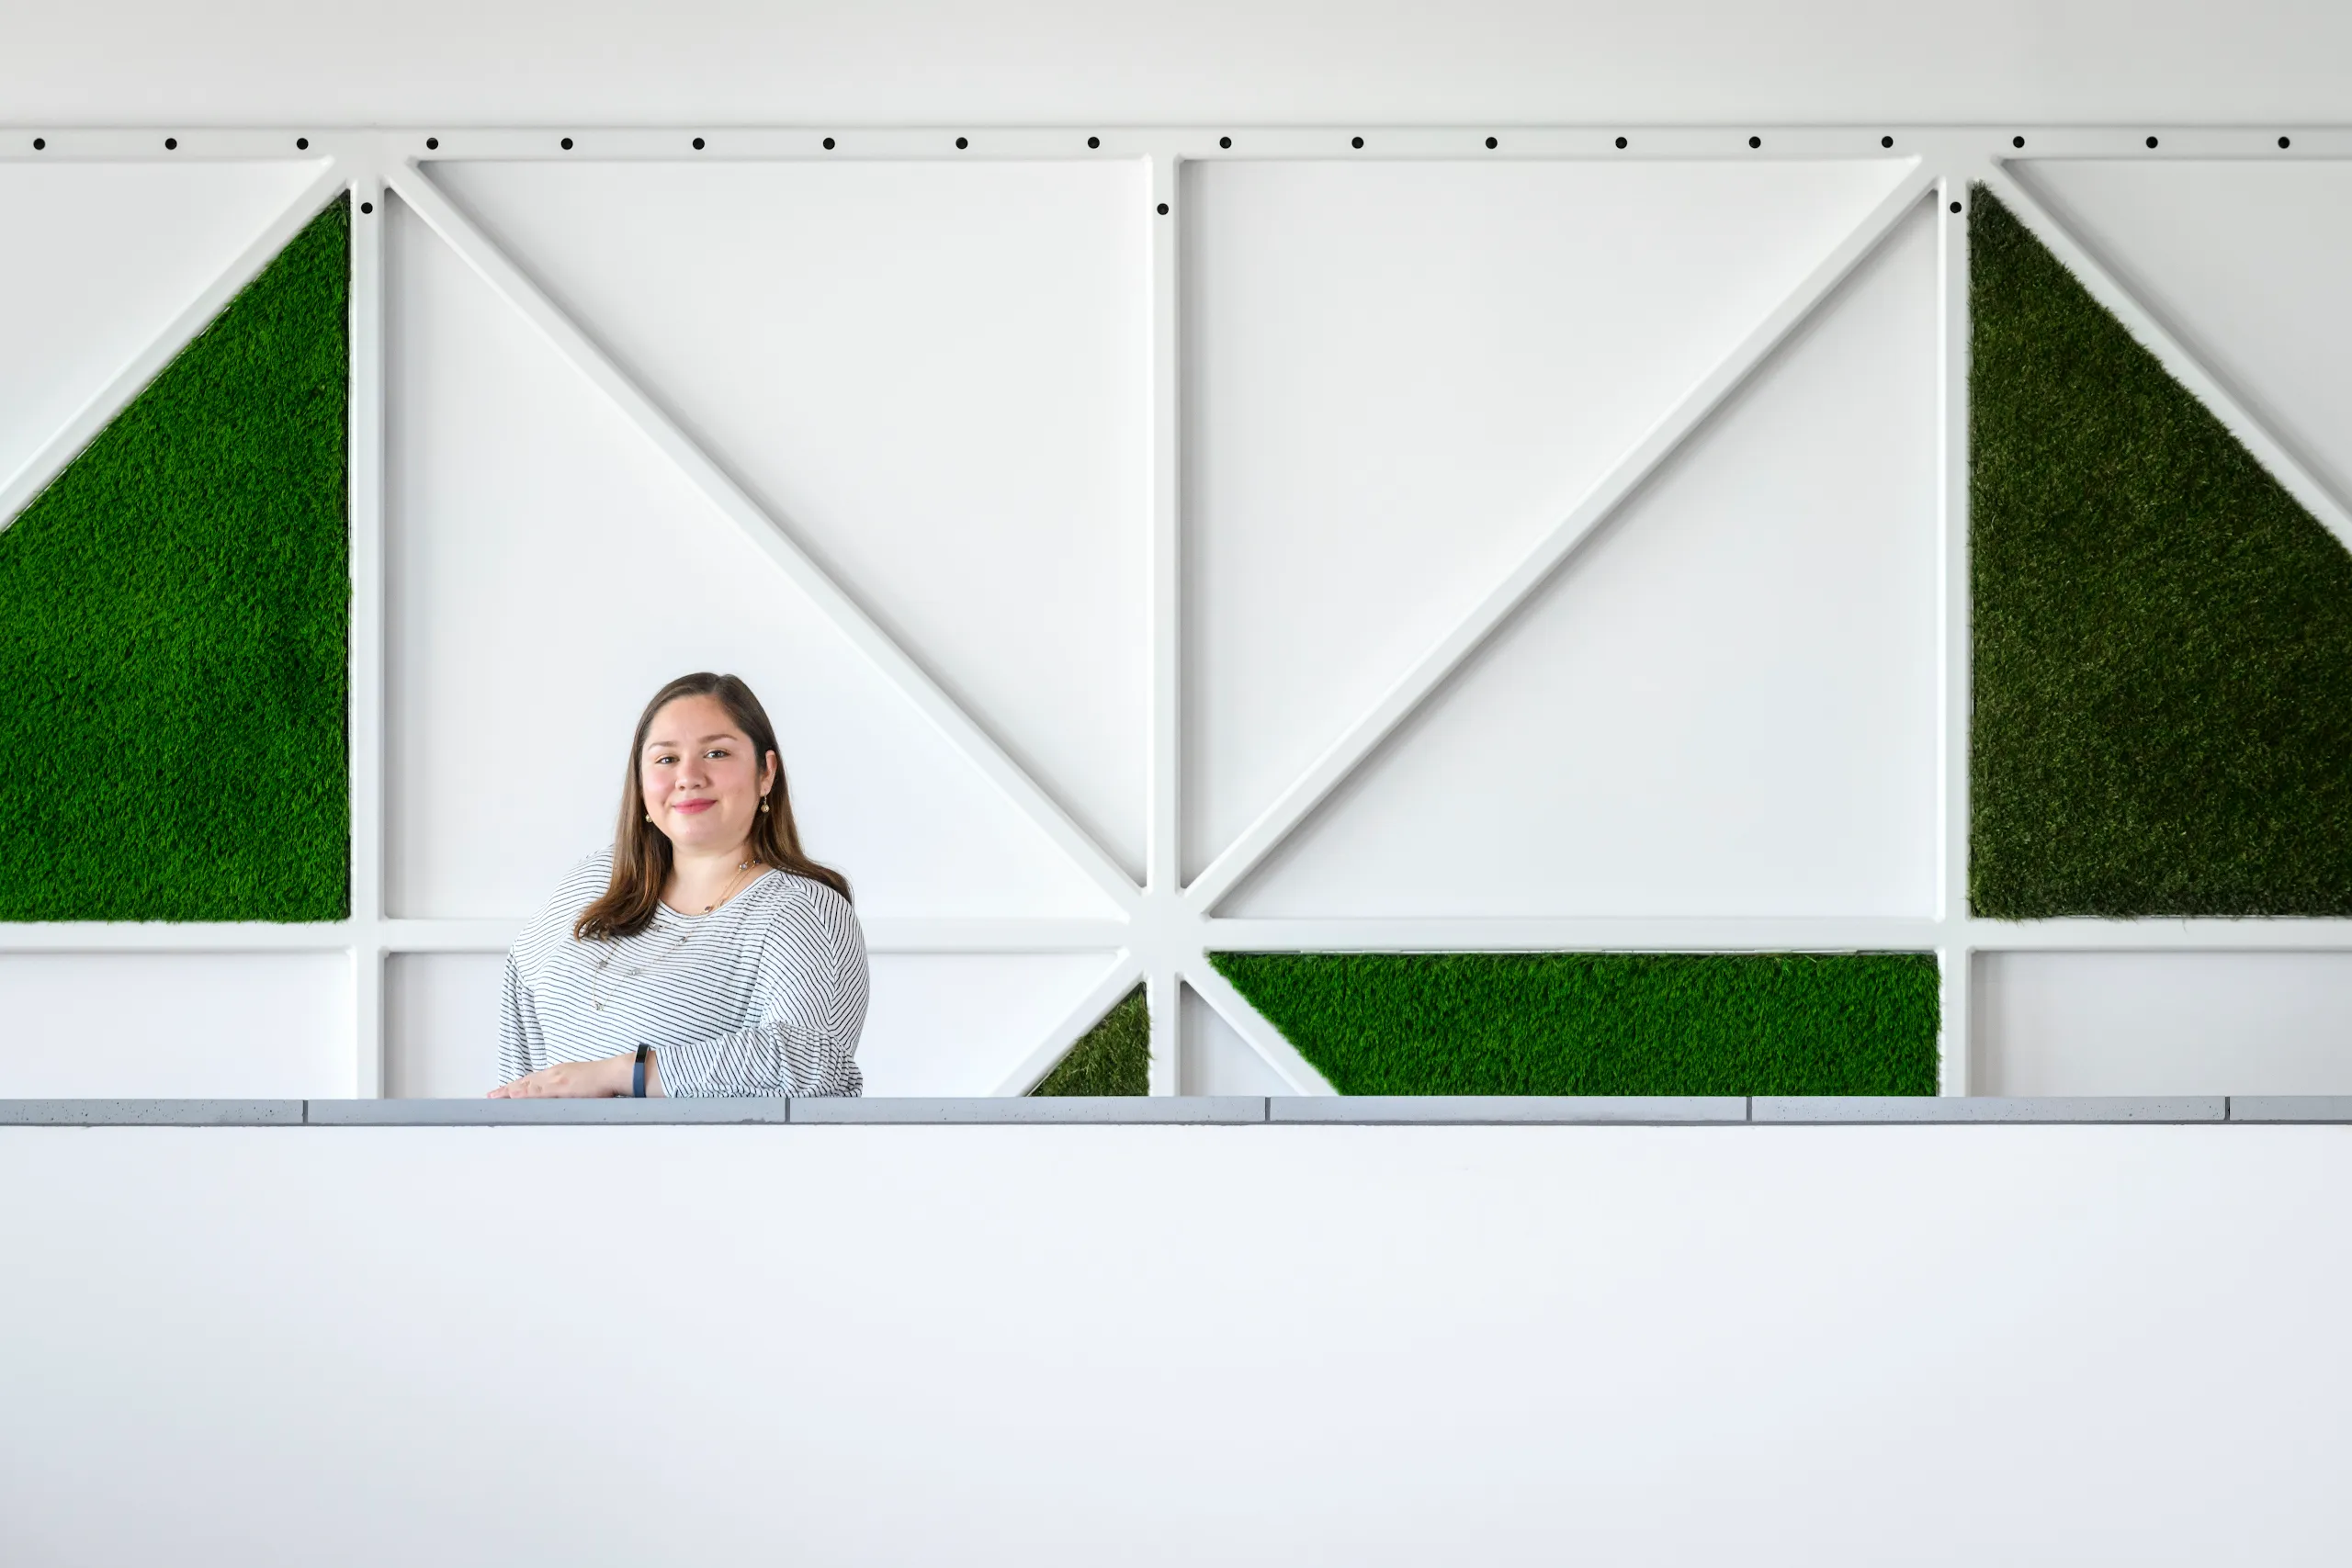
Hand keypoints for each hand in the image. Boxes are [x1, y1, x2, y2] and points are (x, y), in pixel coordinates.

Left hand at [489, 1053, 635, 1098]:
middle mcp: (554, 1074)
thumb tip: (563, 1097)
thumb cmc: (603, 1080)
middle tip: (490, 1096)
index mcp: (559, 1073)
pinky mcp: (560, 1086)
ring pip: (527, 1086)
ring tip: (494, 1097)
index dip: (518, 1086)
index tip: (505, 1091)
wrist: (615, 1073)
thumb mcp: (582, 1082)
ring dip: (509, 1091)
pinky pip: (537, 1092)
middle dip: (507, 1089)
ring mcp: (556, 1079)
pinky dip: (523, 1094)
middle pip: (525, 1082)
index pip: (533, 1080)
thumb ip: (569, 1089)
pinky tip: (513, 1096)